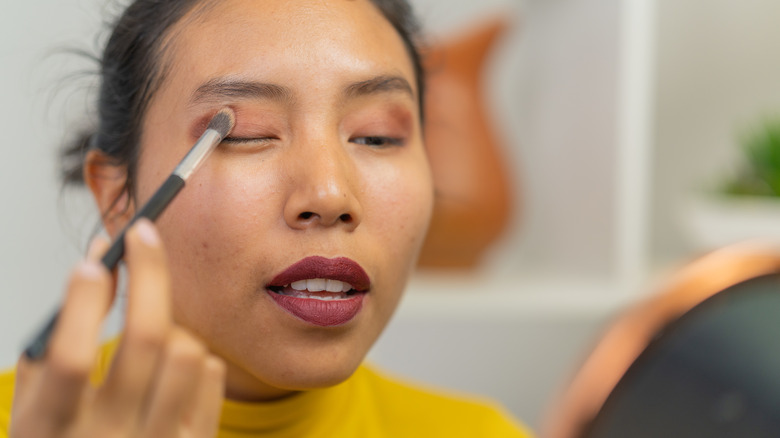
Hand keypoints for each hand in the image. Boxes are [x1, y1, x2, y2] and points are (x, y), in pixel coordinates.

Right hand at [10, 219, 224, 437]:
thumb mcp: (32, 414)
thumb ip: (52, 350)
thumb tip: (96, 264)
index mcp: (51, 434)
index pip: (70, 358)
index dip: (84, 303)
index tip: (96, 259)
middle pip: (147, 337)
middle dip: (148, 271)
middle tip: (143, 233)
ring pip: (188, 348)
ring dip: (169, 323)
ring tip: (149, 334)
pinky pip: (213, 373)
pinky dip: (193, 355)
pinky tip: (171, 367)